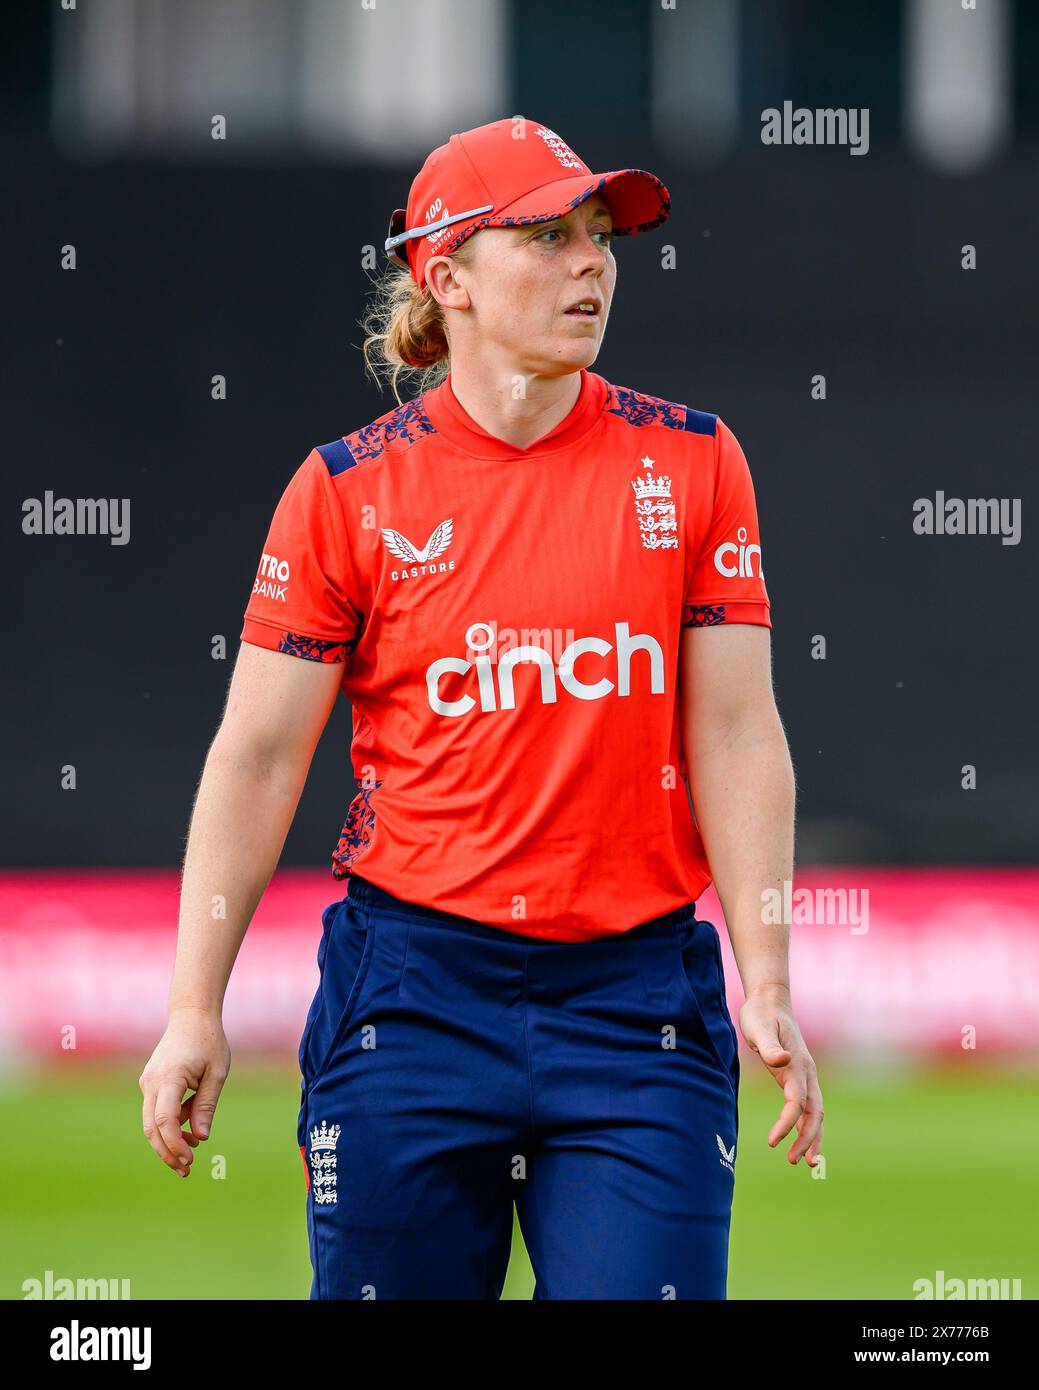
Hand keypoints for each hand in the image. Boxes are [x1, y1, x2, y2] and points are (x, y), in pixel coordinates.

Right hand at [139, 1007, 230, 1176]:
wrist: (191, 1016)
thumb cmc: (209, 1042)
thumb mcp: (216, 1074)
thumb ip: (206, 1105)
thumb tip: (201, 1138)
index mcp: (169, 1078)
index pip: (164, 1120)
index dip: (174, 1144)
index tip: (189, 1160)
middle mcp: (151, 1082)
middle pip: (151, 1128)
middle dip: (167, 1152)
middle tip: (186, 1171)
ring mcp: (147, 1083)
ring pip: (150, 1122)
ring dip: (167, 1142)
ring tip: (190, 1157)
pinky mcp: (150, 1083)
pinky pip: (155, 1111)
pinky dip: (169, 1126)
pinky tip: (190, 1133)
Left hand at [738, 987, 822, 1166]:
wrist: (770, 1001)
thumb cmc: (761, 1014)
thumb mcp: (759, 1027)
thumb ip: (769, 1046)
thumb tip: (780, 1061)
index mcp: (798, 1064)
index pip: (797, 1102)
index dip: (787, 1123)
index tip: (773, 1142)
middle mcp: (806, 1072)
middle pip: (814, 1112)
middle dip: (809, 1138)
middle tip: (797, 1162)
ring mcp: (804, 1076)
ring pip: (815, 1113)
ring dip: (811, 1137)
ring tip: (805, 1162)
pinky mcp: (797, 1077)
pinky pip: (806, 1107)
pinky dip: (806, 1125)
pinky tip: (799, 1141)